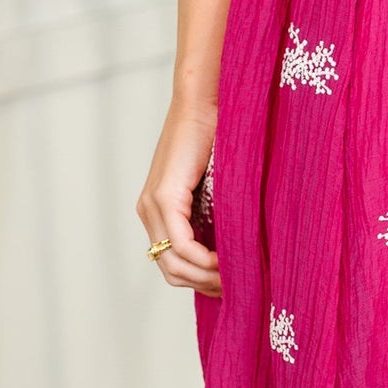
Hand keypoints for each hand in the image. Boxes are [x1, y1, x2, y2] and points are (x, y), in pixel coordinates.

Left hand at [138, 97, 221, 298]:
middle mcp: (148, 211)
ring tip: (236, 277)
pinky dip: (203, 260)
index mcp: (157, 210)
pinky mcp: (164, 197)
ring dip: (206, 278)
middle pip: (171, 272)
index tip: (232, 285)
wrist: (207, 100)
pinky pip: (180, 245)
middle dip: (205, 286)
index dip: (202, 282)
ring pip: (174, 265)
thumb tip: (239, 247)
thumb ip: (217, 213)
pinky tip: (225, 261)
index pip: (172, 264)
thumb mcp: (217, 184)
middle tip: (237, 287)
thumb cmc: (219, 135)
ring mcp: (153, 206)